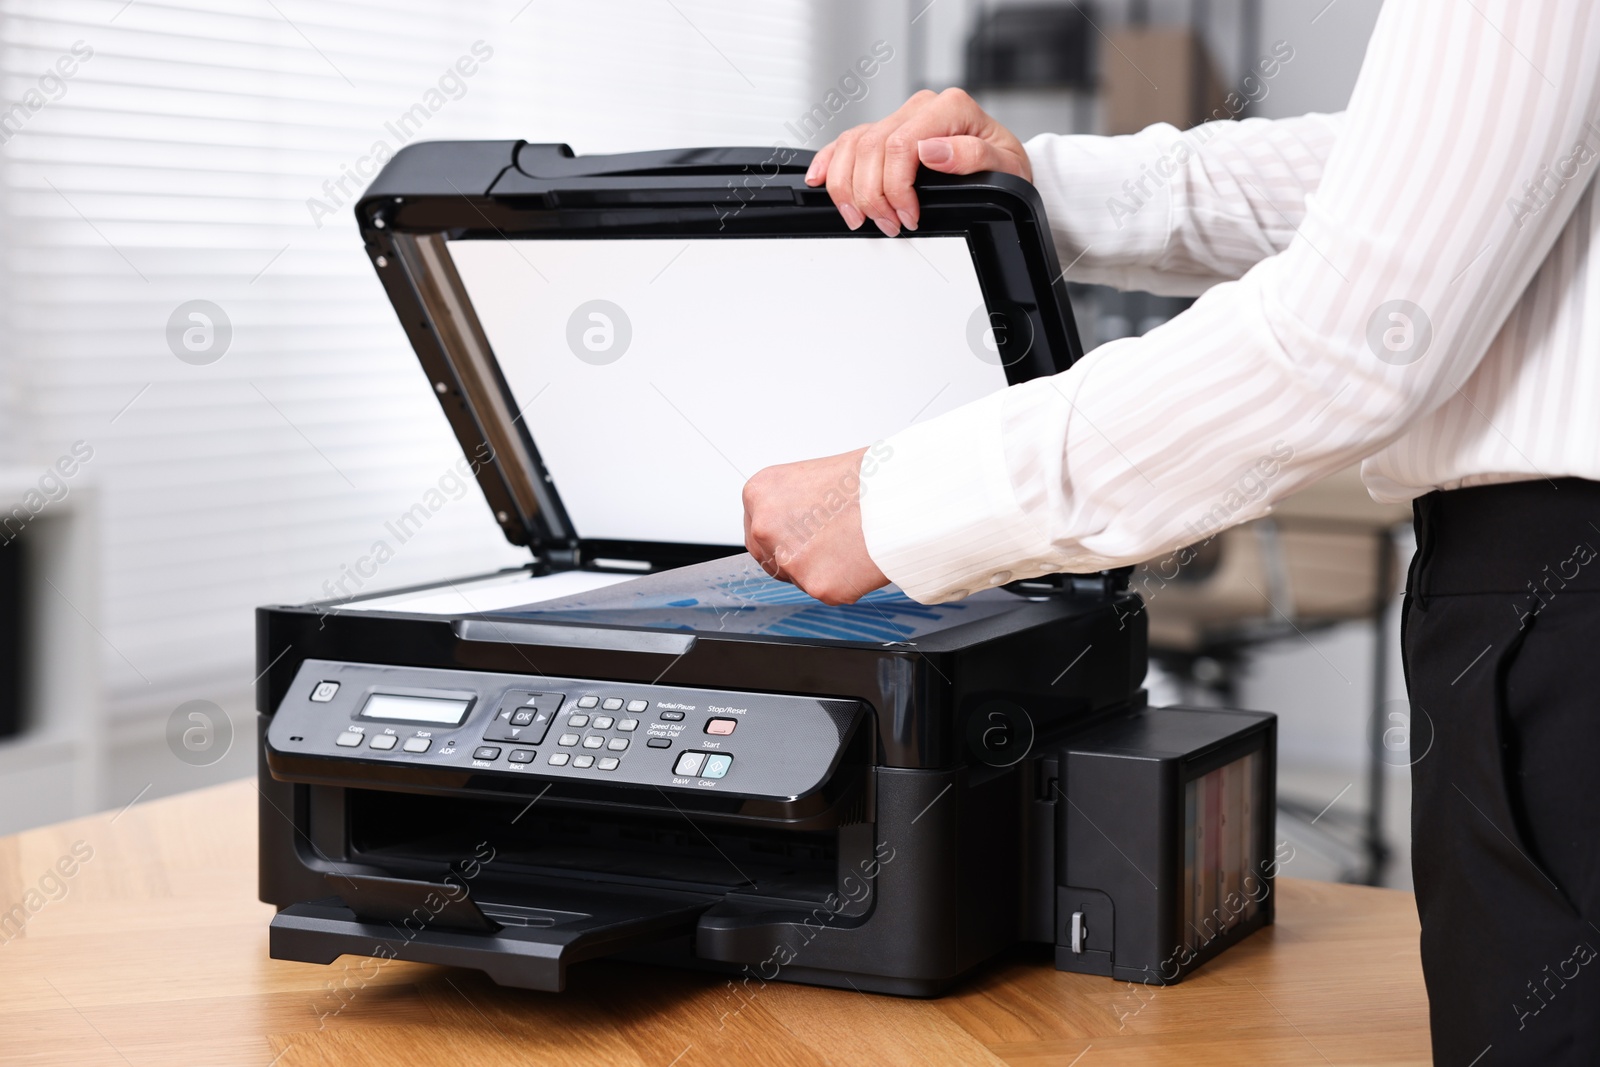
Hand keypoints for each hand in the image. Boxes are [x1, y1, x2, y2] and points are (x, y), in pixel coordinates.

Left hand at [742, 448, 889, 605]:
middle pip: (770, 558)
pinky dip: (846, 582)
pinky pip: (828, 591)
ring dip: (821, 569)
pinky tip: (861, 558)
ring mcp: (790, 560)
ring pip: (799, 578)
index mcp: (761, 493)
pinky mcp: (817, 586)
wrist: (900, 495)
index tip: (798, 536)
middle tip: (826, 546)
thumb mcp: (815, 476)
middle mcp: (766, 528)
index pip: (756, 528)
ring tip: (852, 544)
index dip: (782, 535)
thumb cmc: (869, 479)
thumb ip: (794, 504)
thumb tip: (797, 520)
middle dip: (795, 557)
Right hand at [805, 87, 1032, 236]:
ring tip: (863, 218)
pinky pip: (846, 141)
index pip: (900, 145)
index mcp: (948, 108)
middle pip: (871, 148)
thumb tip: (933, 150)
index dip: (895, 187)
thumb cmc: (1004, 164)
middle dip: (872, 195)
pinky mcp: (884, 132)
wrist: (1002, 163)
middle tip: (889, 225)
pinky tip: (820, 180)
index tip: (908, 216)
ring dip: (848, 188)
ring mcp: (899, 118)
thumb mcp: (1006, 165)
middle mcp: (920, 108)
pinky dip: (829, 161)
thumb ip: (972, 155)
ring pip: (852, 145)